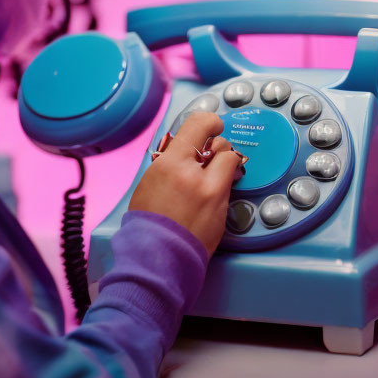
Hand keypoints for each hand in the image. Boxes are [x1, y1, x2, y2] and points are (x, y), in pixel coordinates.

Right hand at [128, 112, 242, 257]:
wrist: (156, 256)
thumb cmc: (147, 221)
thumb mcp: (151, 179)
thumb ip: (172, 160)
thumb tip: (187, 149)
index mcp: (173, 164)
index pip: (201, 125)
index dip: (210, 121)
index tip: (212, 124)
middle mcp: (196, 176)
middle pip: (222, 144)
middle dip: (216, 148)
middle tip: (207, 157)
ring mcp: (214, 194)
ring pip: (230, 164)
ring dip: (222, 167)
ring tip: (208, 178)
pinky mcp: (224, 211)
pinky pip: (228, 189)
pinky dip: (220, 189)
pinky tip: (206, 200)